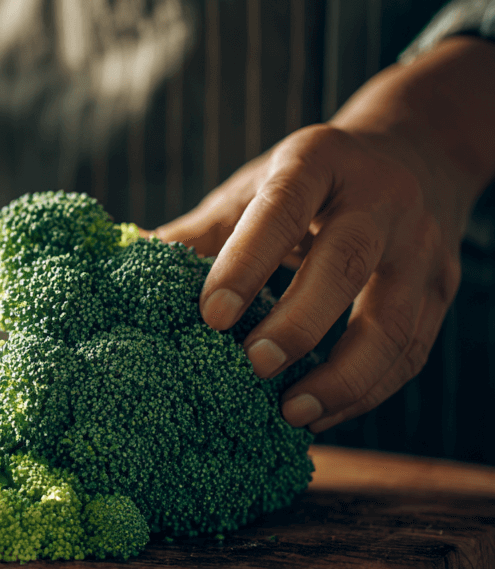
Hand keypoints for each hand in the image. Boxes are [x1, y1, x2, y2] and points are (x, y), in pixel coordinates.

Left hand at [158, 36, 494, 431]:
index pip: (282, 208)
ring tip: (291, 414)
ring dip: (343, 376)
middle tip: (251, 368)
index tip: (211, 316)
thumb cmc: (309, 180)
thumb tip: (125, 264)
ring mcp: (421, 246)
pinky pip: (410, 351)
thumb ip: (198, 230)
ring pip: (393, 320)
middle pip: (345, 263)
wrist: (416, 151)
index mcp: (318, 161)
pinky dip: (366, 392)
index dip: (246, 262)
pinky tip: (321, 417)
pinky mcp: (442, 289)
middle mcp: (380, 198)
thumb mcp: (254, 186)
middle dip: (298, 323)